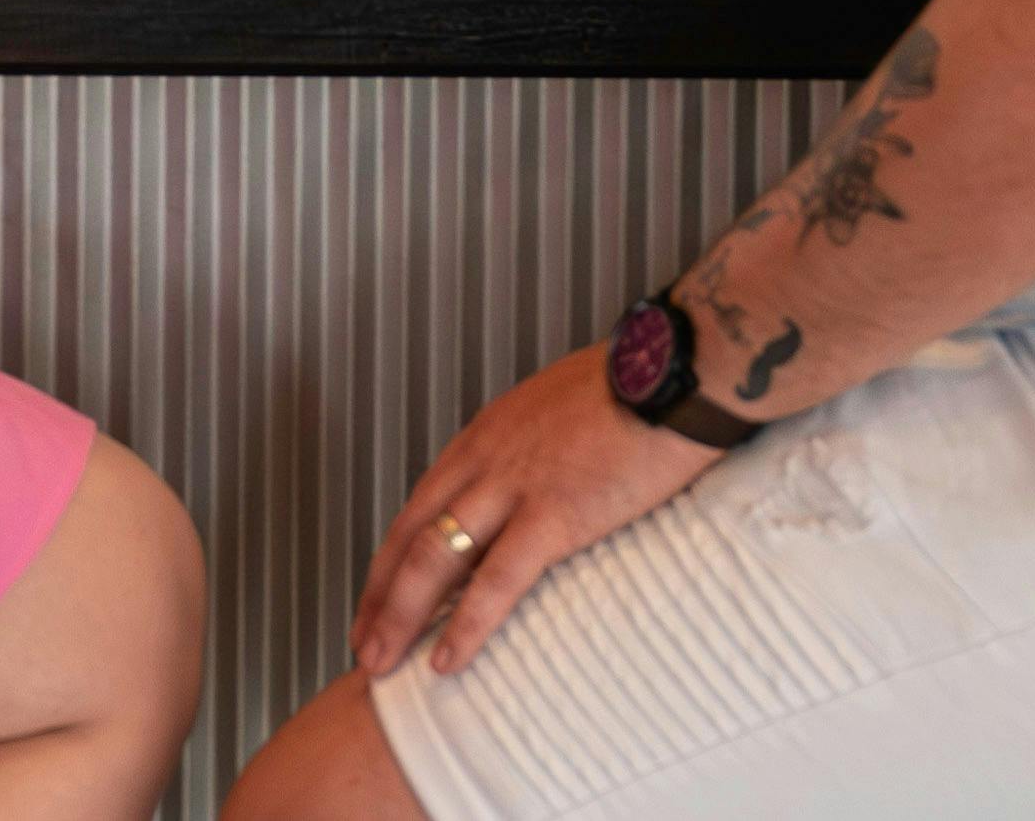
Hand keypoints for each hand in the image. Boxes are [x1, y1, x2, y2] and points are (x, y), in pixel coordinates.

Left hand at [355, 342, 718, 676]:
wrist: (673, 372)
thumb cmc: (634, 387)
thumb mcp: (561, 410)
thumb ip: (536, 449)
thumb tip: (538, 482)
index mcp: (486, 435)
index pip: (421, 506)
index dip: (392, 557)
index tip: (376, 598)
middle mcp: (484, 458)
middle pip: (411, 534)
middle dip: (379, 595)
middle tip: (361, 643)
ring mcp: (513, 485)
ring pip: (434, 557)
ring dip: (400, 616)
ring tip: (381, 663)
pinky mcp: (554, 514)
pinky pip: (498, 580)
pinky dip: (466, 625)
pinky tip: (447, 661)